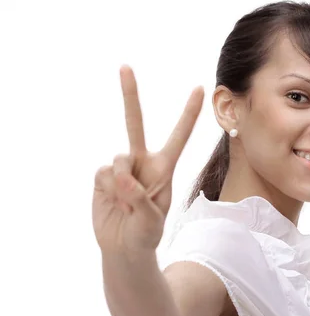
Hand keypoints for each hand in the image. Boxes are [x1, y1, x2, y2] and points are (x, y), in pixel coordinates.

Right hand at [92, 65, 203, 252]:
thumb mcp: (151, 221)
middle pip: (136, 124)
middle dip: (130, 96)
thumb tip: (122, 177)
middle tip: (125, 67)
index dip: (188, 114)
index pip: (179, 137)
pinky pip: (103, 172)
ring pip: (118, 159)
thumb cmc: (146, 234)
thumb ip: (139, 199)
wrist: (123, 248)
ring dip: (122, 184)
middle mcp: (143, 163)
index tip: (199, 88)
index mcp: (164, 169)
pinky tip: (114, 203)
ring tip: (128, 207)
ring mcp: (122, 168)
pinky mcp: (103, 177)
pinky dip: (109, 189)